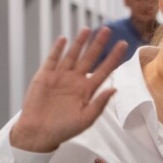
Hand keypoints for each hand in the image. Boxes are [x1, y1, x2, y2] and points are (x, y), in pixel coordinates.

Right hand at [10, 27, 127, 151]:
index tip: (123, 44)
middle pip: (90, 58)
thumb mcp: (86, 119)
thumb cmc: (63, 129)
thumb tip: (115, 89)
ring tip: (87, 30)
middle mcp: (75, 80)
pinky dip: (57, 49)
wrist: (38, 133)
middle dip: (98, 44)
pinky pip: (52, 59)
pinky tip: (64, 39)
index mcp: (87, 90)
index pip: (104, 70)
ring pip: (72, 55)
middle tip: (107, 30)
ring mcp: (60, 76)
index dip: (114, 57)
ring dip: (79, 42)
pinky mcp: (45, 76)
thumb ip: (99, 103)